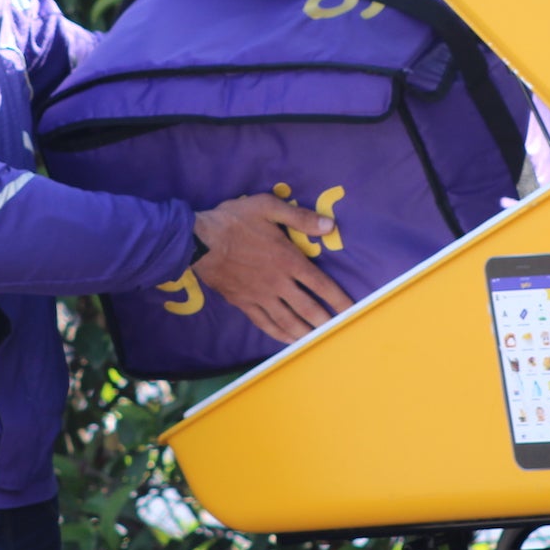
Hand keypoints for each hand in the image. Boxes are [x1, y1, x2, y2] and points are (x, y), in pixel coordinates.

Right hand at [191, 194, 352, 343]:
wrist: (198, 240)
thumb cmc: (234, 220)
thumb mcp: (268, 207)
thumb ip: (300, 217)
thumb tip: (330, 225)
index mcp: (288, 260)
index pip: (321, 285)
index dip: (339, 300)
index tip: (352, 311)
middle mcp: (278, 282)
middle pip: (308, 309)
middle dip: (326, 323)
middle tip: (341, 334)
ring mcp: (260, 296)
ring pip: (288, 321)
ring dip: (306, 333)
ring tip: (319, 342)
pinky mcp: (244, 303)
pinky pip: (265, 323)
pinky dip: (280, 334)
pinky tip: (288, 340)